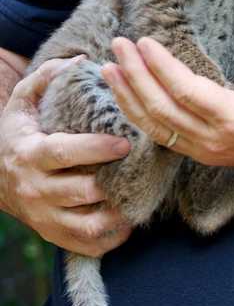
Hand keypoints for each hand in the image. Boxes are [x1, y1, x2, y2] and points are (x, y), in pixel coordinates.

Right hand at [0, 58, 131, 256]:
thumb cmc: (17, 133)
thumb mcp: (22, 101)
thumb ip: (46, 76)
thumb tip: (81, 59)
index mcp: (31, 155)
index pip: (65, 153)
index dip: (97, 148)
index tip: (126, 141)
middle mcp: (36, 190)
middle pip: (81, 192)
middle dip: (115, 182)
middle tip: (144, 167)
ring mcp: (44, 217)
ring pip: (86, 226)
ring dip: (118, 214)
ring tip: (142, 194)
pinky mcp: (53, 235)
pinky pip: (86, 245)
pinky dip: (111, 238)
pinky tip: (130, 219)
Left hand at [104, 12, 233, 193]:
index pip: (188, 93)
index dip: (162, 68)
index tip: (144, 42)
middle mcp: (215, 140)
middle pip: (162, 111)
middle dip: (136, 78)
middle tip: (118, 47)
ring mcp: (206, 151)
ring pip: (156, 128)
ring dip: (129, 98)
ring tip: (109, 69)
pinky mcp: (201, 154)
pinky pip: (162, 136)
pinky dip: (139, 116)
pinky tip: (125, 96)